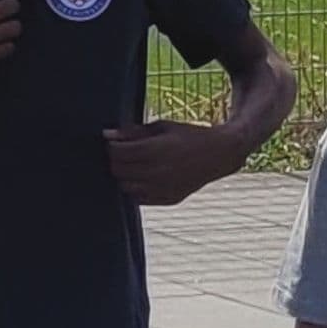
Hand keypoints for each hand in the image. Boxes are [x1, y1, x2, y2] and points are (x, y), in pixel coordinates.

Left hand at [104, 116, 249, 206]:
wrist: (219, 154)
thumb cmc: (188, 136)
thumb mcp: (162, 127)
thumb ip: (133, 132)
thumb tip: (107, 135)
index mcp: (155, 151)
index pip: (117, 153)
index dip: (111, 146)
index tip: (114, 141)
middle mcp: (157, 172)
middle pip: (118, 170)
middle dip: (115, 160)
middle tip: (122, 152)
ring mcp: (163, 189)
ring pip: (125, 186)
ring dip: (124, 175)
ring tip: (133, 164)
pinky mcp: (168, 200)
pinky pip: (138, 199)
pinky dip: (135, 188)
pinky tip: (144, 176)